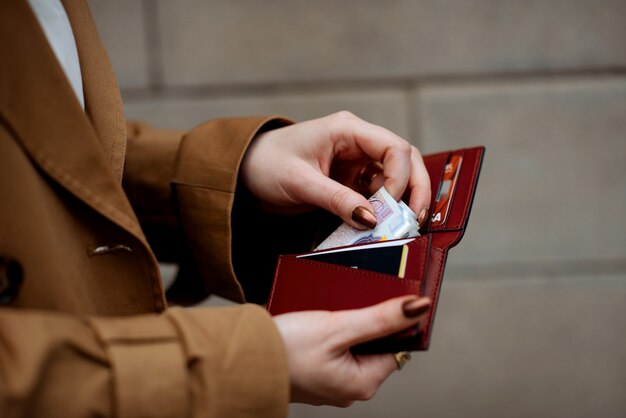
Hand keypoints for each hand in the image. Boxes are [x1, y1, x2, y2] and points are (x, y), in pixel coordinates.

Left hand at [241, 112, 431, 227]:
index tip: (390, 208)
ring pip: (394, 177)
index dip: (401, 179)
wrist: (245, 171)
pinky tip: (378, 225)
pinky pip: (376, 192)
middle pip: (404, 159)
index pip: (394, 148)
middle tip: (415, 220)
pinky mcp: (350, 178)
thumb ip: (337, 200)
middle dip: (414, 189)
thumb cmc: (266, 164)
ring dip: (400, 201)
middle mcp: (357, 141)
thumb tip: (372, 221)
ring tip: (398, 227)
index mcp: (347, 129)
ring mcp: (356, 160)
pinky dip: (382, 209)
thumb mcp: (300, 183)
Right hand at [273, 296, 430, 406]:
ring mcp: (330, 382)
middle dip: (363, 321)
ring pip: (351, 345)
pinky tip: (314, 323)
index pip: (396, 347)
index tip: (379, 301)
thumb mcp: (339, 327)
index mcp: (363, 383)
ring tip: (328, 313)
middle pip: (372, 345)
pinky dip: (328, 333)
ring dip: (344, 325)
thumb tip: (418, 307)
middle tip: (345, 307)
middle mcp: (349, 388)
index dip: (390, 322)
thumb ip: (380, 318)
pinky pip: (332, 349)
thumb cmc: (288, 349)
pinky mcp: (315, 372)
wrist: (242, 358)